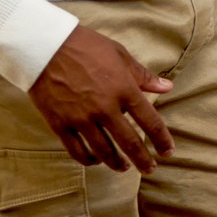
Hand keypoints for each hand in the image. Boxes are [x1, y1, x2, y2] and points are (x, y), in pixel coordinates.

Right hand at [28, 25, 174, 172]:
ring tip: (124, 168)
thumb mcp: (121, 55)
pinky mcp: (60, 125)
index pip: (149, 120)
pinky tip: (96, 161)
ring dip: (116, 163)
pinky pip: (76, 150)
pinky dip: (88, 159)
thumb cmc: (88, 47)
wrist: (47, 48)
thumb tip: (167, 87)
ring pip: (103, 151)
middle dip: (142, 159)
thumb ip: (143, 76)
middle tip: (151, 169)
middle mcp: (105, 108)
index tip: (169, 151)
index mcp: (124, 89)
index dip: (161, 139)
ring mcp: (81, 119)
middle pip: (128, 142)